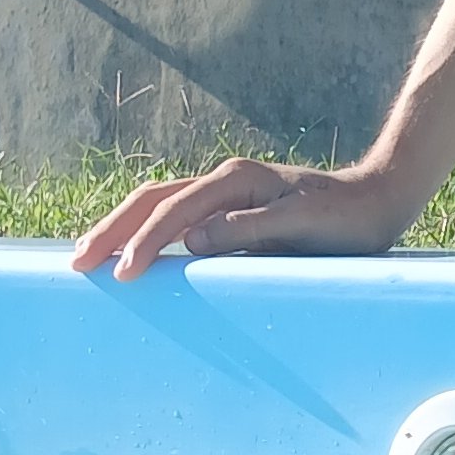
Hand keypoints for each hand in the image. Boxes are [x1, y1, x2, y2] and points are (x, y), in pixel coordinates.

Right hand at [70, 155, 411, 279]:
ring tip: (88, 255)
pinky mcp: (231, 208)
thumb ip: (252, 229)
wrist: (378, 200)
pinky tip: (133, 252)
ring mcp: (225, 193)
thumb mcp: (304, 225)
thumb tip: (193, 239)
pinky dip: (146, 231)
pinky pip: (176, 216)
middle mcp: (224, 181)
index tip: (120, 274)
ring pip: (158, 204)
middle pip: (151, 200)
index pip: (175, 212)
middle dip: (111, 229)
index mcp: (236, 182)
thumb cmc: (347, 219)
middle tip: (76, 262)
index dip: (144, 242)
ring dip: (121, 228)